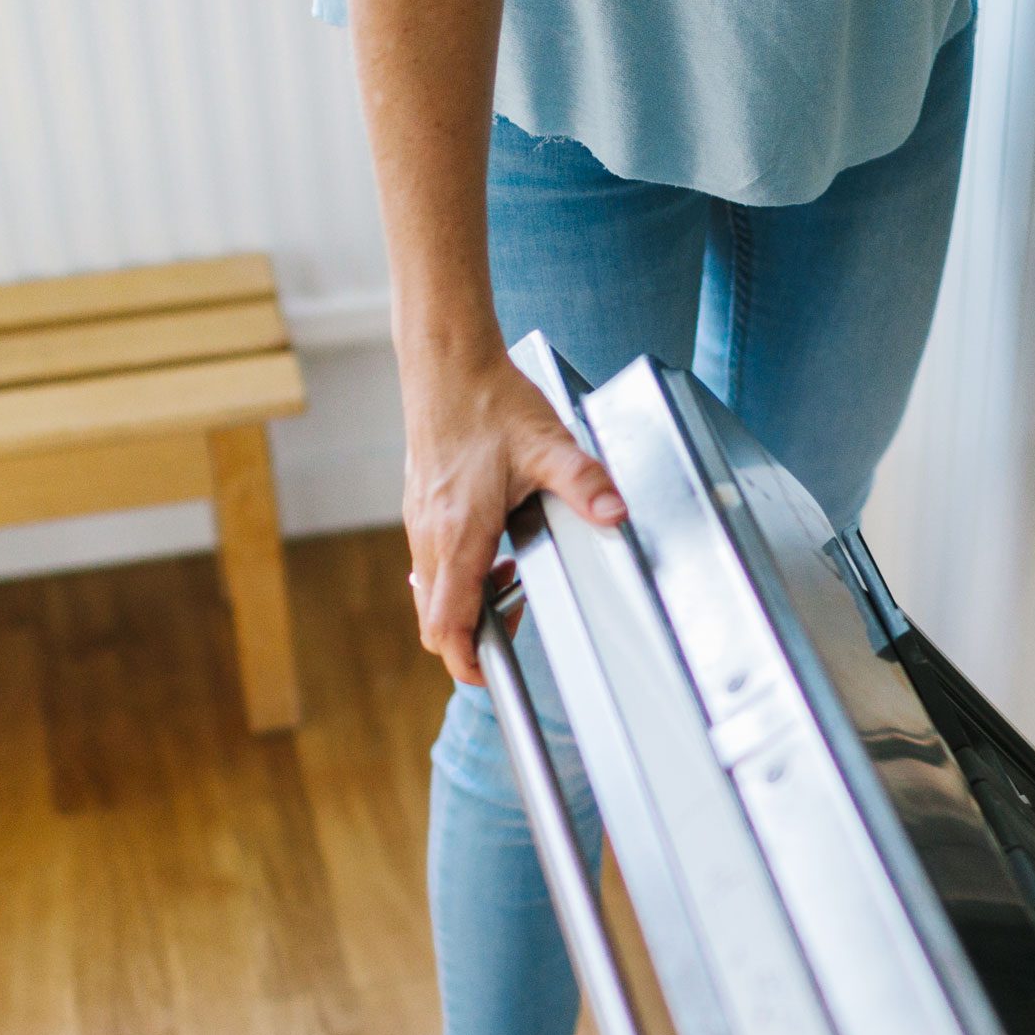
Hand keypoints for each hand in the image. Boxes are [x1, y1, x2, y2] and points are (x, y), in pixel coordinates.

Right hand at [402, 351, 623, 684]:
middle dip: (472, 636)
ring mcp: (419, 520)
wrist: (446, 360)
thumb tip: (615, 514)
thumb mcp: (550, 444)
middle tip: (515, 621)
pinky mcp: (420, 505)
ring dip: (466, 602)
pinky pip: (429, 561)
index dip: (465, 662)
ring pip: (430, 590)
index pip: (447, 624)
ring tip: (511, 579)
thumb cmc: (489, 399)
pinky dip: (457, 573)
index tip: (490, 675)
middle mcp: (430, 534)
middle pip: (435, 618)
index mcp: (459, 533)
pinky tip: (493, 548)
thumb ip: (586, 484)